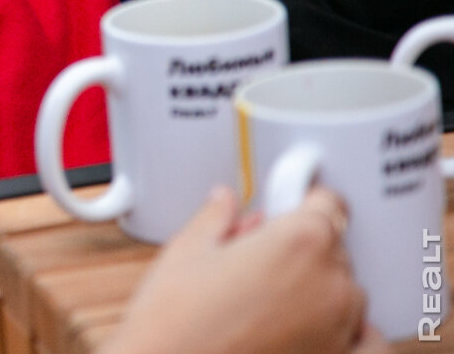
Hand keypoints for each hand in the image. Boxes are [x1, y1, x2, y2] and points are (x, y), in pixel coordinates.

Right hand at [103, 187, 386, 353]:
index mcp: (299, 241)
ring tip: (267, 295)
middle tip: (256, 254)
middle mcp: (330, 284)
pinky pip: (364, 338)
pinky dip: (351, 330)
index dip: (302, 199)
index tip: (287, 204)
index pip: (327, 202)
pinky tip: (315, 326)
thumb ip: (216, 217)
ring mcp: (340, 329)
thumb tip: (224, 202)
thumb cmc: (173, 323)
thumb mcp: (186, 251)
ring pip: (345, 289)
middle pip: (333, 244)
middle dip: (299, 244)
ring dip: (319, 284)